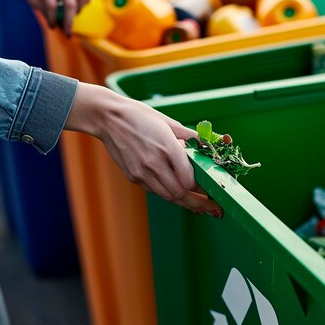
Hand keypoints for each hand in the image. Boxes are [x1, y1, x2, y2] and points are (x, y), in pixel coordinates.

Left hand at [11, 0, 94, 34]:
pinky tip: (79, 2)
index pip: (51, 5)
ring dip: (80, 10)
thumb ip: (32, 0)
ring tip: (72, 14)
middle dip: (70, 22)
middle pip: (71, 3)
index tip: (51, 26)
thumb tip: (48, 14)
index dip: (52, 19)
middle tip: (67, 33)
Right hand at [65, 84, 221, 216]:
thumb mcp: (169, 122)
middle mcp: (154, 163)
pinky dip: (169, 193)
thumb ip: (193, 138)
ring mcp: (141, 172)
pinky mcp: (133, 177)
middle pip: (181, 193)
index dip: (203, 188)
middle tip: (213, 208)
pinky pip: (155, 190)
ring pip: (168, 196)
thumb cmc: (141, 116)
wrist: (109, 118)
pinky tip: (179, 194)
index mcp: (167, 147)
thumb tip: (216, 143)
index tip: (213, 190)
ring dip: (185, 203)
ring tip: (200, 207)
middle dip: (199, 203)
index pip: (189, 179)